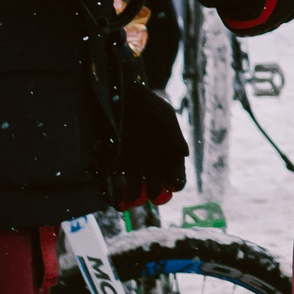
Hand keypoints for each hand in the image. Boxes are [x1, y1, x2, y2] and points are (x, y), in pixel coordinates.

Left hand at [112, 83, 190, 205]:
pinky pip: (110, 185)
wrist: (117, 92)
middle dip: (154, 191)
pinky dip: (113, 196)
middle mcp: (149, 161)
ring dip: (133, 197)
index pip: (174, 175)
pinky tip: (116, 200)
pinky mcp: (108, 163)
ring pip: (132, 189)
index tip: (174, 184)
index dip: (176, 182)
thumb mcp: (164, 115)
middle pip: (154, 185)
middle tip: (152, 191)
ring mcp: (128, 163)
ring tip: (131, 199)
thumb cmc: (143, 102)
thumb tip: (185, 154)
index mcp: (165, 153)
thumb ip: (173, 133)